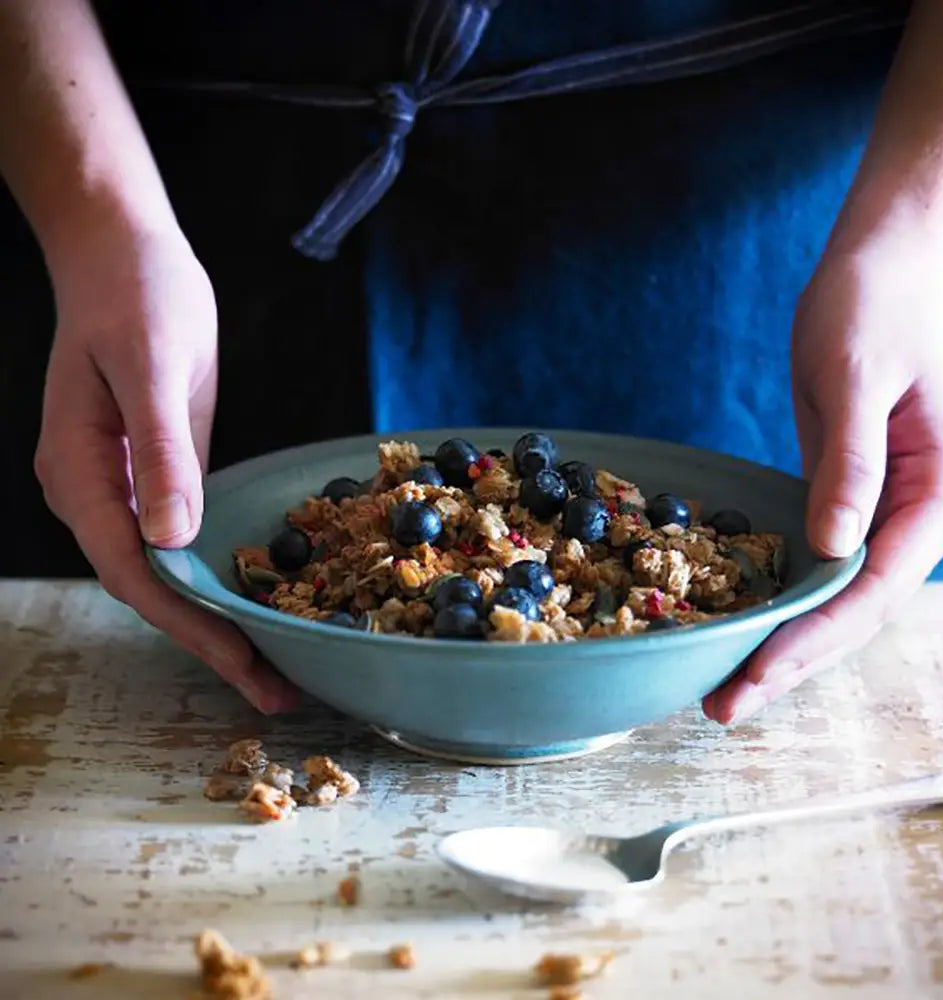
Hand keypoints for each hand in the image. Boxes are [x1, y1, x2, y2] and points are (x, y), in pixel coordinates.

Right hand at [34, 221, 298, 713]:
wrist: (124, 250)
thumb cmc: (133, 293)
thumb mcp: (151, 363)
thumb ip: (162, 449)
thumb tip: (174, 536)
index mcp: (80, 475)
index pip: (135, 574)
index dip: (190, 624)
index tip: (246, 662)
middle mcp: (100, 493)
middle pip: (152, 589)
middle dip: (213, 641)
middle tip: (279, 690)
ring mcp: (130, 486)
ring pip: (170, 572)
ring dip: (220, 619)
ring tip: (278, 664)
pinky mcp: (162, 471)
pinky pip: (186, 539)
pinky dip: (222, 576)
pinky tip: (259, 600)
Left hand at [704, 238, 942, 723]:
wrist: (876, 273)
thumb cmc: (872, 311)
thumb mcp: (856, 378)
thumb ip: (849, 463)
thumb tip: (834, 547)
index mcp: (937, 494)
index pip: (874, 587)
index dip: (813, 636)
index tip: (756, 672)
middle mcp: (916, 517)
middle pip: (854, 611)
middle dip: (791, 660)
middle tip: (724, 707)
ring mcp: (881, 514)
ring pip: (833, 599)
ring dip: (782, 643)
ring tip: (723, 687)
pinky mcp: (845, 501)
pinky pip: (815, 567)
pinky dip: (779, 601)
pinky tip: (739, 625)